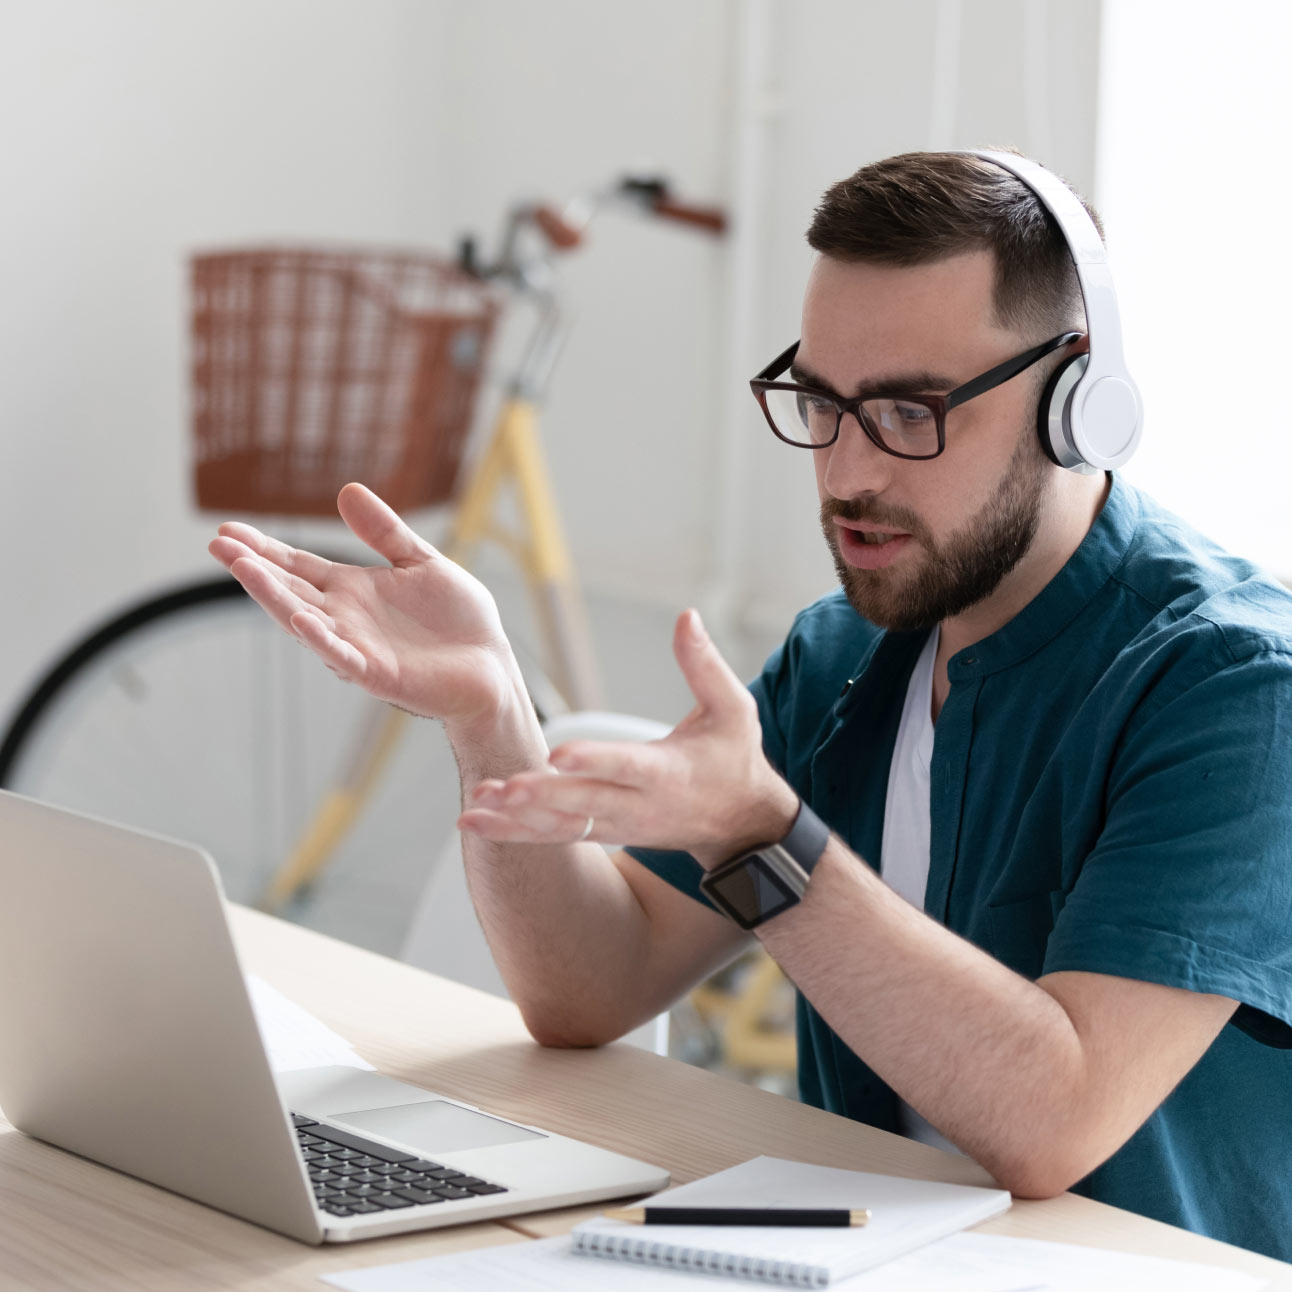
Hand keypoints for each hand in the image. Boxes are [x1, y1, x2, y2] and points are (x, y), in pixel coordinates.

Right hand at [208, 483, 522, 727]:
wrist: (491, 667)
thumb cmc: (459, 622)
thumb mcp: (421, 563)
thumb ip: (385, 533)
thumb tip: (347, 489)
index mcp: (354, 591)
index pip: (298, 567)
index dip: (264, 550)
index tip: (227, 532)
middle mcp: (346, 619)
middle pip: (291, 590)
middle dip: (254, 569)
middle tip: (218, 545)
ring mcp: (358, 647)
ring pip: (305, 621)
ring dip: (274, 597)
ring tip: (242, 570)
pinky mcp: (379, 674)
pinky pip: (343, 656)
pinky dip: (321, 639)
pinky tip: (299, 619)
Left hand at [460, 609, 798, 859]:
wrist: (740, 825)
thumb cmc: (734, 758)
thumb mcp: (734, 710)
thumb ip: (704, 665)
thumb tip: (686, 616)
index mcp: (668, 772)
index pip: (626, 765)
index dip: (593, 760)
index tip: (557, 753)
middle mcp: (638, 804)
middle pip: (584, 802)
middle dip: (541, 796)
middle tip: (503, 786)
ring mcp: (618, 824)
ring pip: (562, 826)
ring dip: (516, 818)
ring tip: (474, 806)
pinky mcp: (603, 832)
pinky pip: (554, 836)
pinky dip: (514, 831)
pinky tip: (473, 820)